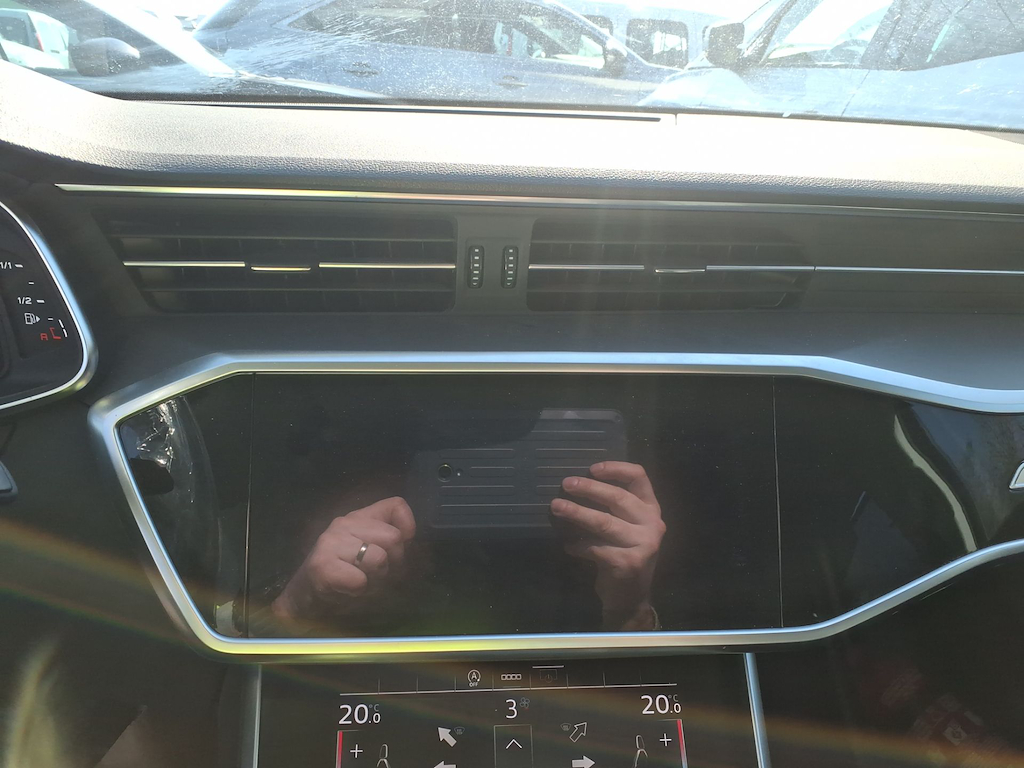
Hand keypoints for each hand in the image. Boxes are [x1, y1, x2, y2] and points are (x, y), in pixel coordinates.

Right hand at [272, 497, 415, 627]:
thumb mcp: (372, 556)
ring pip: (379, 558)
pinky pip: (360, 579)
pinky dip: (359, 591)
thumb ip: (392, 545)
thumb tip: (413, 541)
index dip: (408, 528)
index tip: (400, 550)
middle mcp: (345, 523)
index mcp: (360, 518)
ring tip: (361, 584)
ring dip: (376, 580)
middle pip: (394, 537)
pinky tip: (346, 591)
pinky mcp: (321, 565)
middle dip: (393, 564)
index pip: (396, 505)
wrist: (304, 601)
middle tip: (375, 577)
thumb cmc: (345, 579)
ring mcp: (331, 541)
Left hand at [551, 462, 664, 630]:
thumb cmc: (623, 555)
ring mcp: (644, 544)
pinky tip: (568, 547)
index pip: (639, 477)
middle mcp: (652, 523)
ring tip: (556, 507)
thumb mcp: (626, 527)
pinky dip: (579, 546)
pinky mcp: (629, 563)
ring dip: (577, 513)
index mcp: (651, 509)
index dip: (616, 469)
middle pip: (618, 497)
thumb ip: (613, 507)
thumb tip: (577, 485)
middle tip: (566, 484)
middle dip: (589, 488)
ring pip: (604, 522)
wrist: (631, 598)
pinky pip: (596, 548)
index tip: (592, 469)